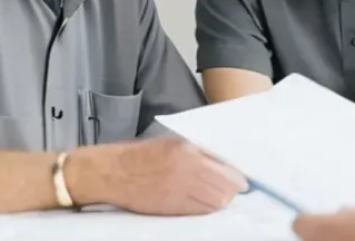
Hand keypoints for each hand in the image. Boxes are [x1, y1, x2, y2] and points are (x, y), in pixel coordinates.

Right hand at [70, 137, 246, 215]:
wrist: (111, 171)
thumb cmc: (140, 154)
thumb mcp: (172, 143)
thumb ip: (198, 152)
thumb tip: (221, 164)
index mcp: (188, 150)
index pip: (225, 169)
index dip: (237, 178)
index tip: (242, 181)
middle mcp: (186, 171)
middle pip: (224, 189)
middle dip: (232, 191)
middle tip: (233, 192)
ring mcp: (178, 191)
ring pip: (213, 203)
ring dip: (220, 202)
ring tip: (220, 199)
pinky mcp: (169, 207)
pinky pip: (197, 212)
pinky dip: (206, 210)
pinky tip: (205, 206)